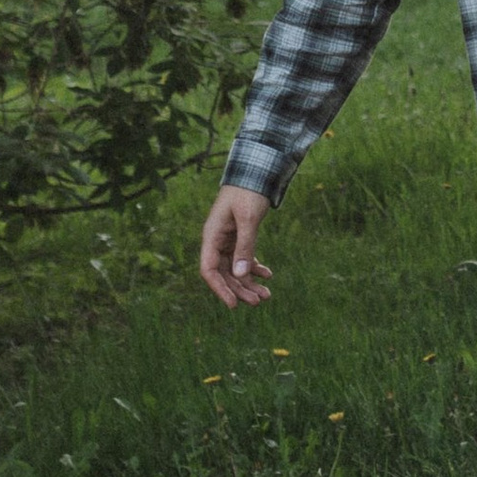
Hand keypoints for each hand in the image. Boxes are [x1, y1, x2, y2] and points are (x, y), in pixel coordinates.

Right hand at [199, 187, 274, 304]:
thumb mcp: (247, 218)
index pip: (209, 270)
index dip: (220, 289)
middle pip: (224, 273)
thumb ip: (244, 246)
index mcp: (211, 236)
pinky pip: (244, 258)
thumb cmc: (247, 192)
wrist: (255, 171)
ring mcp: (227, 239)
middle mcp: (216, 240)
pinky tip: (267, 275)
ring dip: (249, 282)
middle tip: (259, 301)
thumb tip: (240, 275)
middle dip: (240, 289)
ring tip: (266, 295)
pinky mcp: (239, 236)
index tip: (234, 305)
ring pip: (235, 268)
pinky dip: (255, 268)